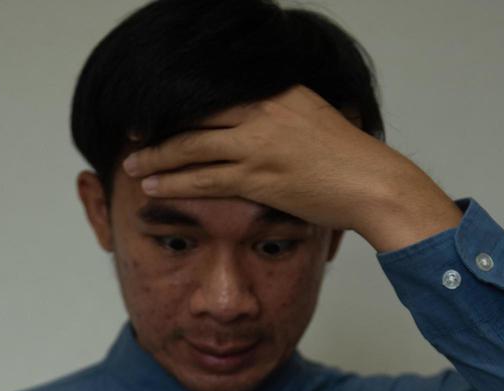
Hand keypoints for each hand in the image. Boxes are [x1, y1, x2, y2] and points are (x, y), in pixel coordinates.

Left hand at [120, 85, 461, 251]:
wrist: (372, 183)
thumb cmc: (347, 158)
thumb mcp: (313, 116)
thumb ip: (280, 114)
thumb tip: (256, 120)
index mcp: (275, 91)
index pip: (213, 94)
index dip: (178, 105)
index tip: (155, 114)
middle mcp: (263, 111)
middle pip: (195, 116)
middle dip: (158, 130)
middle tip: (132, 139)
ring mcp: (259, 143)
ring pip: (192, 147)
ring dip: (157, 158)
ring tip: (132, 168)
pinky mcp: (258, 177)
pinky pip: (205, 178)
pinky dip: (175, 182)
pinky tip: (155, 186)